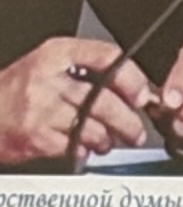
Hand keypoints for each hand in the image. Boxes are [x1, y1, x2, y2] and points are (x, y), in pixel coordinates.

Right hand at [0, 35, 152, 164]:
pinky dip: (84, 152)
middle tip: (135, 133)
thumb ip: (88, 73)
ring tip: (104, 141)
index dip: (132, 80)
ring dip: (108, 141)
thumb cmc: (18, 91)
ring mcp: (42, 108)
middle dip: (129, 123)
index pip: (106, 58)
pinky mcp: (38, 137)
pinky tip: (78, 147)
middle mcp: (49, 78)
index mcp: (55, 54)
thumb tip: (134, 92)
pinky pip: (77, 148)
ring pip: (95, 128)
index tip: (141, 96)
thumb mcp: (49, 66)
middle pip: (106, 101)